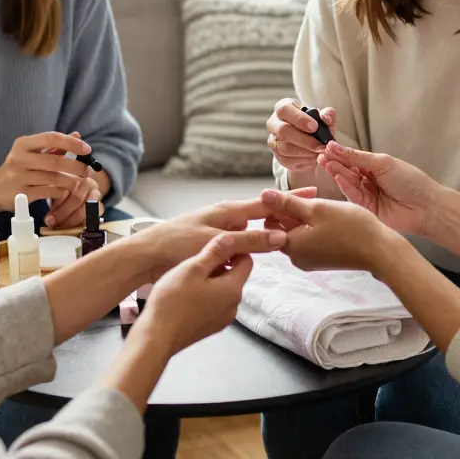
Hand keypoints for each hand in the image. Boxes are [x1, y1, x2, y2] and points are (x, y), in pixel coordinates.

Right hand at [0, 132, 94, 218]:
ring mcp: (18, 177)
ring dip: (71, 181)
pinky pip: (48, 192)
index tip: (88, 149)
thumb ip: (54, 146)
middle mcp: (19, 158)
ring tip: (79, 182)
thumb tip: (78, 136)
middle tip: (87, 171)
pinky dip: (60, 192)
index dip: (72, 143)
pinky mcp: (20, 194)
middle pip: (55, 161)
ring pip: (54, 178)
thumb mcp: (32, 153)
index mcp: (23, 144)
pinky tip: (64, 191)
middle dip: (76, 166)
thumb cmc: (19, 168)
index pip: (51, 138)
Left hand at [130, 188, 316, 278]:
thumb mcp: (218, 241)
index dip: (291, 199)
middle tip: (302, 226)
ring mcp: (218, 231)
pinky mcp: (210, 245)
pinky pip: (234, 250)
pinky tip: (240, 267)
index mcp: (229, 211)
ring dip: (256, 246)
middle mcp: (225, 218)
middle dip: (278, 225)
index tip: (313, 192)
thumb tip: (281, 237)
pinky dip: (239, 258)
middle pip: (260, 220)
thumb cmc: (177, 243)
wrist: (145, 255)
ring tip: (268, 250)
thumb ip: (250, 240)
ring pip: (247, 239)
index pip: (268, 203)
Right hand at [135, 232, 278, 355]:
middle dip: (220, 266)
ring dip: (211, 282)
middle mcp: (234, 306)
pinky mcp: (210, 327)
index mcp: (233, 289)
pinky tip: (185, 295)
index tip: (213, 247)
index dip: (232, 250)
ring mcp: (222, 319)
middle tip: (195, 262)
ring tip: (187, 279)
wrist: (156, 336)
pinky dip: (205, 297)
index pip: (247, 261)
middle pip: (235, 277)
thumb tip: (231, 238)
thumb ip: (215, 252)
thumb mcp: (192, 268)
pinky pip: (214, 305)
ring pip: (223, 291)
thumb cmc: (173, 301)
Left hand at [260, 189, 401, 273]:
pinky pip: (309, 240)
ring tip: (323, 205)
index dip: (282, 202)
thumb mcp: (317, 208)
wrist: (380, 251)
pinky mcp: (321, 260)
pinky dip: (314, 227)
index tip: (302, 194)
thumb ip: (287, 203)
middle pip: (283, 226)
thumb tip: (262, 195)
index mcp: (290, 245)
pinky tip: (330, 218)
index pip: (270, 219)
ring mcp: (308, 260)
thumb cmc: (351, 228)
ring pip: (297, 232)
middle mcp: (295, 257)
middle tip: (313, 195)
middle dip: (293, 208)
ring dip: (305, 216)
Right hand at [266, 98, 336, 171]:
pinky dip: (304, 161)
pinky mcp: (277, 156)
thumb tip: (325, 117)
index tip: (315, 127)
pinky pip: (287, 160)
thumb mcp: (322, 116)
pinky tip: (315, 157)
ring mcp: (273, 141)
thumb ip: (327, 115)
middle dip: (304, 140)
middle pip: (282, 130)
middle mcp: (273, 123)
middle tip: (321, 145)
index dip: (299, 119)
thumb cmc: (315, 123)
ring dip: (305, 152)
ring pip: (284, 148)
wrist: (308, 140)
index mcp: (282, 108)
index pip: (284, 109)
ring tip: (320, 152)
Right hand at [313, 142, 440, 236]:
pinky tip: (339, 177)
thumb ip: (358, 157)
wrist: (426, 207)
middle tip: (321, 157)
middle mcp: (369, 181)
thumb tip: (336, 146)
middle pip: (348, 171)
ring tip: (327, 164)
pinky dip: (346, 186)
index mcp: (375, 167)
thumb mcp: (383, 163)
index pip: (353, 159)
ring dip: (338, 173)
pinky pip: (353, 196)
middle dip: (335, 163)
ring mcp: (367, 196)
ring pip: (348, 183)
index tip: (326, 148)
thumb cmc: (410, 181)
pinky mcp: (366, 210)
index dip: (340, 154)